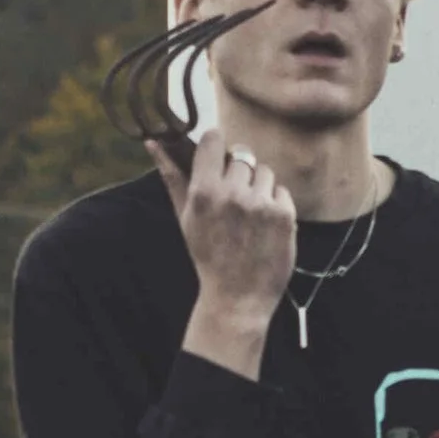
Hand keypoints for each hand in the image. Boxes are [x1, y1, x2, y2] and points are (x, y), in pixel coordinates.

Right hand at [158, 125, 295, 372]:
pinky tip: (264, 228)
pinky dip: (276, 205)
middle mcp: (232, 194)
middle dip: (239, 174)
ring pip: (264, 172)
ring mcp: (260, 204)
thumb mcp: (185, 217)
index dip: (217, 146)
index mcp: (203, 192)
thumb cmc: (208, 256)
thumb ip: (172, 176)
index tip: (217, 160)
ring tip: (250, 218)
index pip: (214, 138)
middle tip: (234, 204)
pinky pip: (281, 191)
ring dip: (259, 188)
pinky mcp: (284, 215)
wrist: (237, 298)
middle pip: (242, 156)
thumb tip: (154, 142)